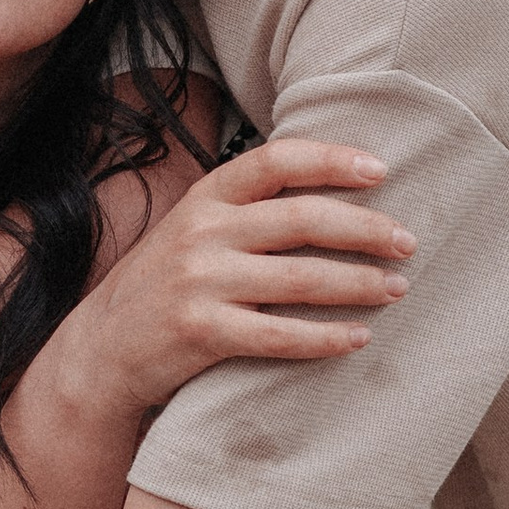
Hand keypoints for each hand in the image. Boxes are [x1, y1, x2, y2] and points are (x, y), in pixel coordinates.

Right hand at [76, 137, 412, 418]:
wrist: (101, 349)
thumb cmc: (166, 283)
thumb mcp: (195, 228)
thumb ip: (248, 208)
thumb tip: (334, 188)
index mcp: (207, 197)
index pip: (277, 161)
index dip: (332, 160)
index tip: (380, 169)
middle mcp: (203, 232)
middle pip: (302, 219)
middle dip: (365, 229)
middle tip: (407, 242)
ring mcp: (200, 283)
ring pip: (300, 279)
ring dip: (358, 284)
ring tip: (397, 289)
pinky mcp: (200, 333)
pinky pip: (279, 336)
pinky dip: (325, 338)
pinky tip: (358, 339)